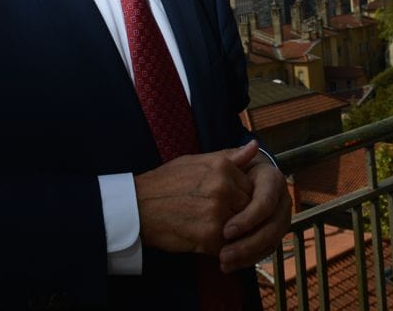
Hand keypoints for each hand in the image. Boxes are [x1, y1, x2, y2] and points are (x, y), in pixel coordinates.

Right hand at [134, 142, 258, 255]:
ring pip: (242, 227)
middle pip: (250, 207)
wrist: (138, 206)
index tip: (224, 202)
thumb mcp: (196, 161)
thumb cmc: (166, 182)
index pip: (252, 187)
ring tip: (210, 227)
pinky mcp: (210, 236)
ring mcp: (218, 212)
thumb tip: (255, 146)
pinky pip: (230, 244)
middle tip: (216, 216)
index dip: (240, 198)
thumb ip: (229, 157)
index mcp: (221, 166)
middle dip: (239, 215)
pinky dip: (221, 246)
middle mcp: (223, 187)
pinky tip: (204, 238)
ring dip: (232, 232)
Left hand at [218, 150, 292, 271]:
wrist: (231, 182)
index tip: (226, 231)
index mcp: (273, 180)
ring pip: (270, 242)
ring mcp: (281, 218)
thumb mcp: (227, 162)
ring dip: (247, 255)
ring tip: (223, 263)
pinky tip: (228, 266)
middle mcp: (283, 200)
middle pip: (272, 227)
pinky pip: (265, 250)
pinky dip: (248, 260)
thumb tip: (253, 145)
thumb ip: (236, 158)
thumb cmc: (225, 169)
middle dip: (248, 244)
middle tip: (223, 254)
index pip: (265, 204)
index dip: (248, 219)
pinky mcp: (272, 233)